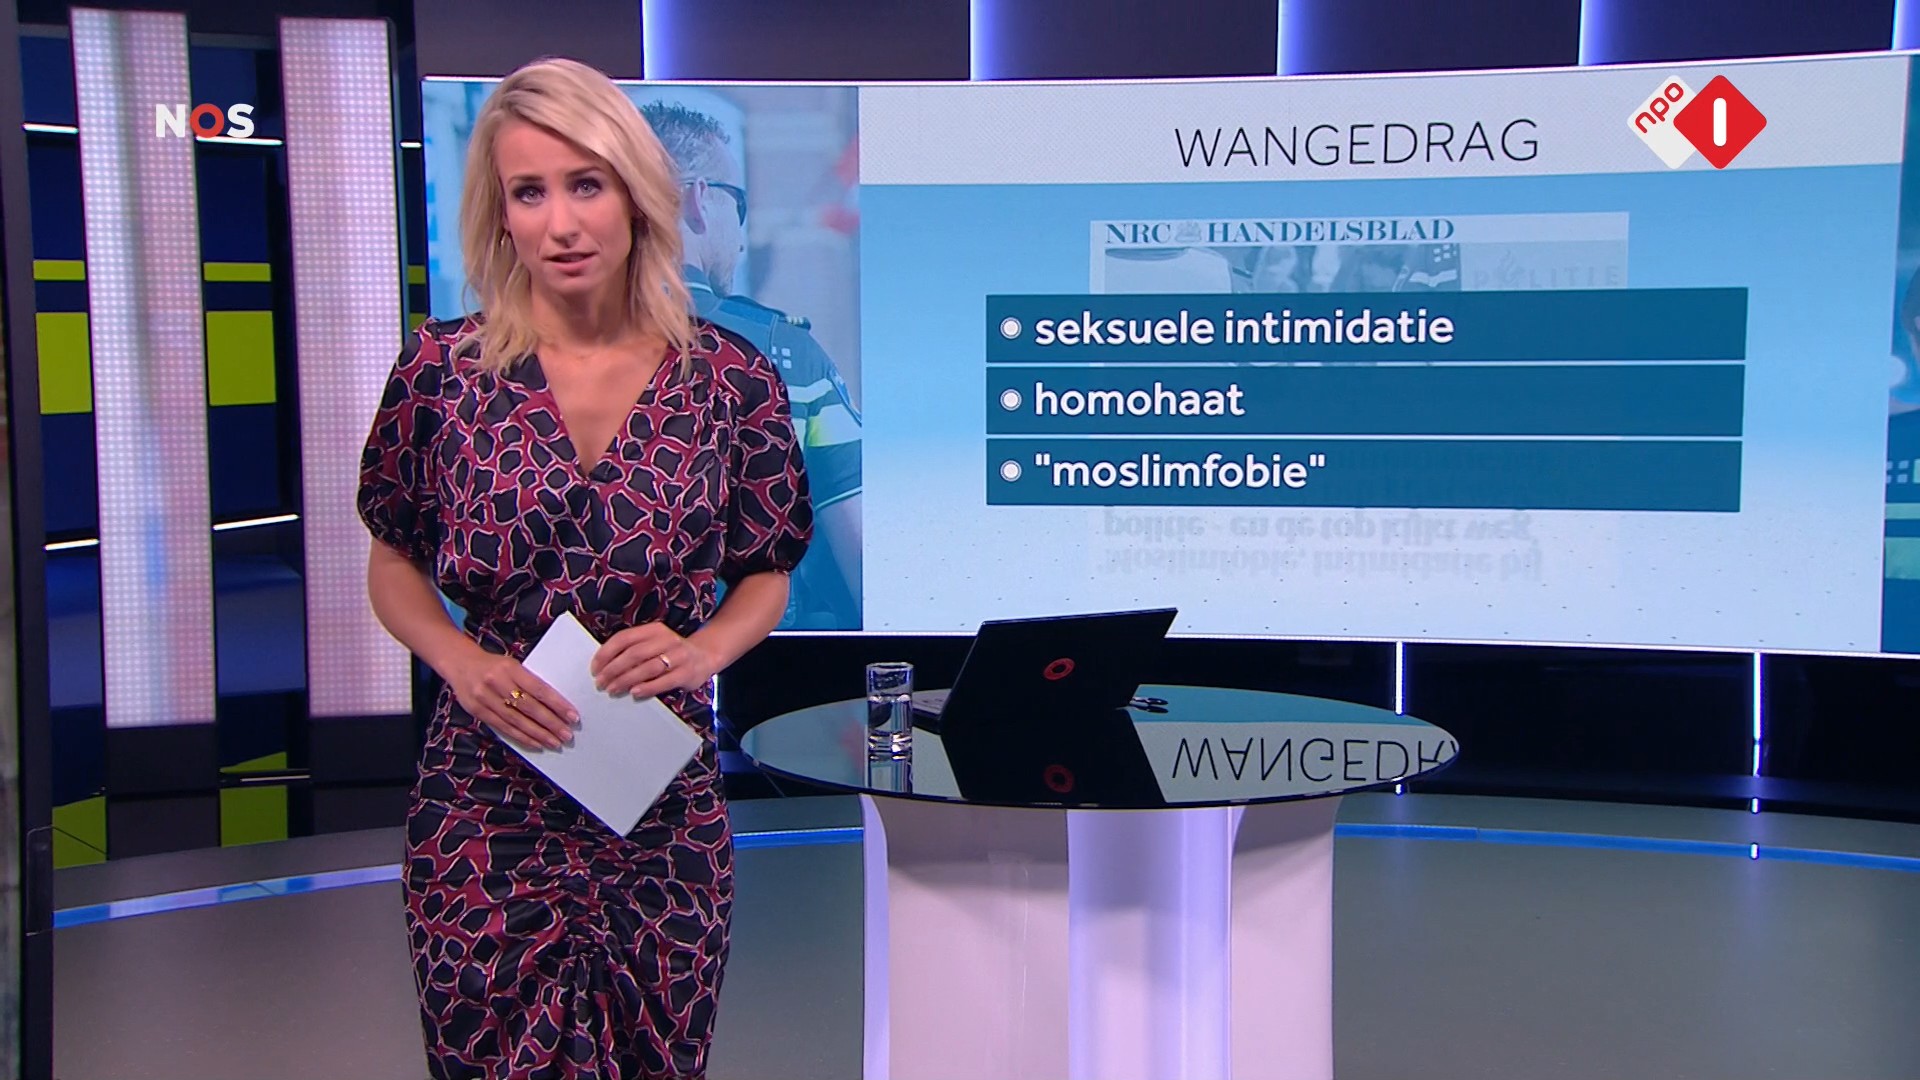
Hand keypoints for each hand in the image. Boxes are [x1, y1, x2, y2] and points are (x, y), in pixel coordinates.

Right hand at [446, 644, 578, 750]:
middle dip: (550, 723)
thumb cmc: (493, 665)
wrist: (459, 663)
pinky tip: (536, 744)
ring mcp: (485, 698)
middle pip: (529, 707)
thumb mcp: (512, 665)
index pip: (539, 689)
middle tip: (567, 735)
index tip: (573, 716)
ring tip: (555, 742)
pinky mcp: (477, 711)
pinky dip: (522, 737)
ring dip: (538, 734)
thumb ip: (530, 682)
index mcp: (510, 668)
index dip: (557, 704)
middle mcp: (496, 683)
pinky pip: (504, 728)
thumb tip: (556, 704)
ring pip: (516, 721)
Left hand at [591, 622, 713, 699]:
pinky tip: (634, 693)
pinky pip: (664, 681)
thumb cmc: (671, 653)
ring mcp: (679, 656)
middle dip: (613, 669)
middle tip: (600, 682)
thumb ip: (633, 650)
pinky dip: (647, 688)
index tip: (594, 668)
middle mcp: (667, 639)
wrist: (705, 656)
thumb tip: (604, 667)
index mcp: (654, 630)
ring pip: (647, 668)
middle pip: (634, 654)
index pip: (624, 638)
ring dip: (626, 680)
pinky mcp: (687, 672)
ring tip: (612, 690)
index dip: (606, 653)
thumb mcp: (653, 644)